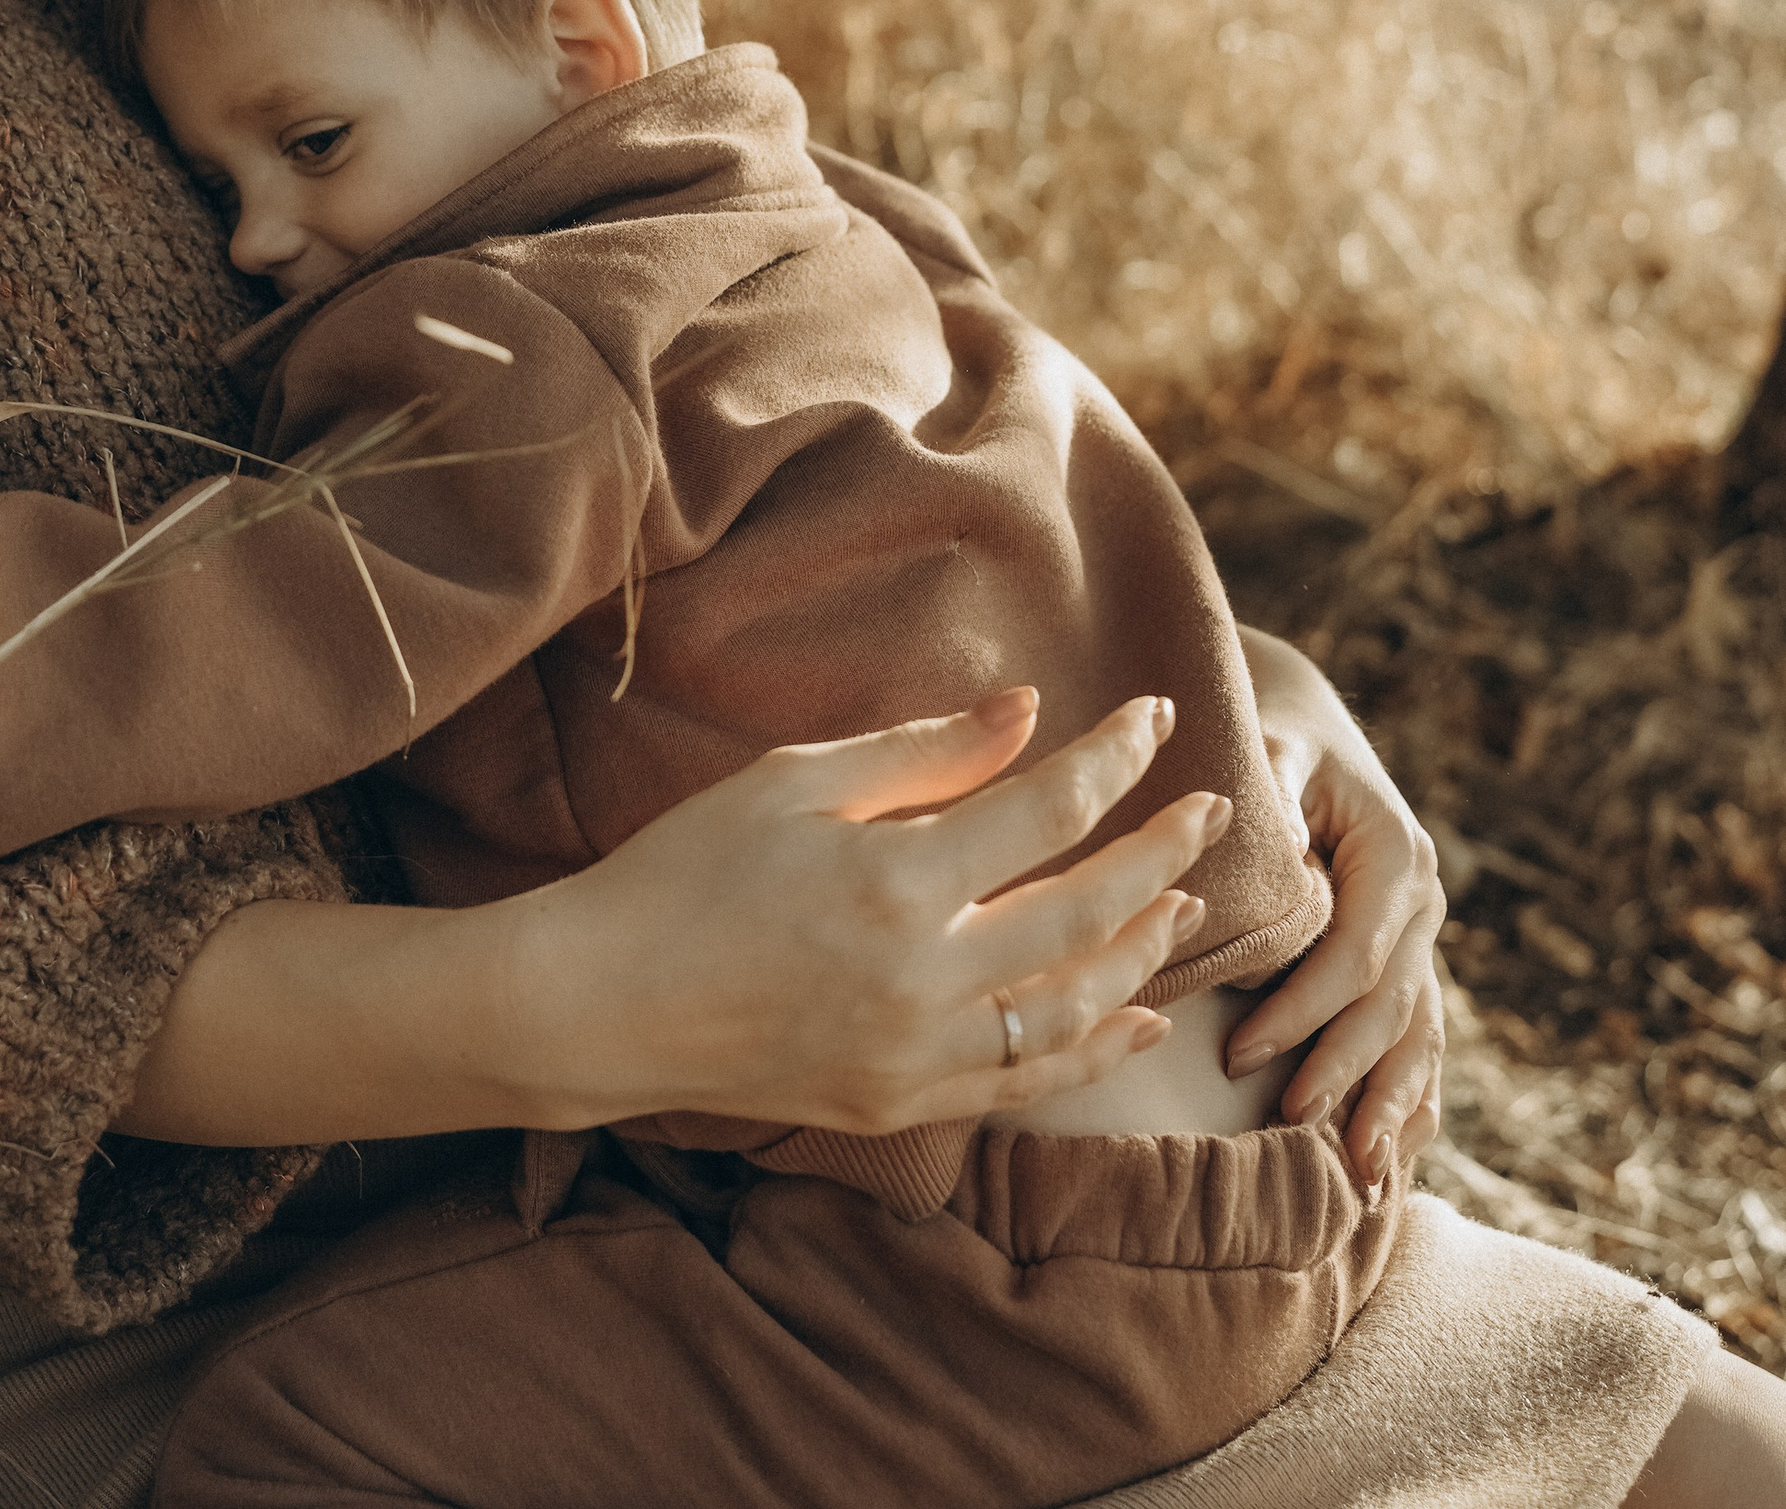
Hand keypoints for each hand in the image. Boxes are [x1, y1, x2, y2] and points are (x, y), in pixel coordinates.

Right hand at [497, 689, 1230, 1136]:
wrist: (604, 1003)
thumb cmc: (686, 868)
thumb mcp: (794, 781)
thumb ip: (924, 752)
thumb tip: (1031, 711)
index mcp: (892, 878)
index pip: (1045, 810)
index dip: (1112, 758)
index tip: (1157, 716)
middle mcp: (920, 978)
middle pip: (1083, 913)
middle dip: (1160, 855)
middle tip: (1215, 810)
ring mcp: (914, 1056)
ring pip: (1072, 1009)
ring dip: (1141, 953)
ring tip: (1184, 902)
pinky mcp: (899, 1107)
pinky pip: (1026, 1084)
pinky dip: (1093, 1049)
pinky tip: (1137, 1018)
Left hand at [1226, 625, 1444, 1184]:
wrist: (1306, 722)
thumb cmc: (1274, 732)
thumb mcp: (1272, 744)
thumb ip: (1273, 786)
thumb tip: (1263, 837)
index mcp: (1396, 853)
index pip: (1356, 952)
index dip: (1302, 1009)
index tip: (1238, 1054)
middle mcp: (1423, 902)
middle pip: (1391, 1007)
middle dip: (1341, 1068)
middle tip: (1287, 1120)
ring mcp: (1424, 938)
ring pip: (1417, 1036)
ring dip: (1389, 1105)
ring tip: (1359, 1176)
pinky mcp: (1409, 962)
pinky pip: (1420, 1040)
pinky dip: (1409, 1099)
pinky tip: (1394, 1160)